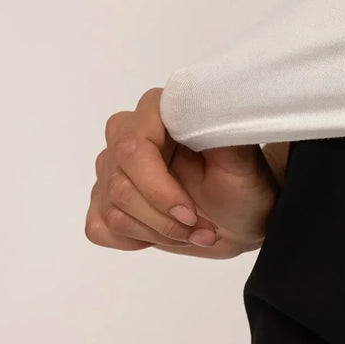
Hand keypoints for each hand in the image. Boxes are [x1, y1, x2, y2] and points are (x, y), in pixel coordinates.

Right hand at [85, 87, 279, 259]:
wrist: (239, 215)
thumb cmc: (243, 182)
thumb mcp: (243, 157)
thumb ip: (222, 128)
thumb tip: (207, 103)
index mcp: (159, 111)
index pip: (134, 146)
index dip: (158, 187)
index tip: (191, 213)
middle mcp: (127, 133)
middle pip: (120, 184)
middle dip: (164, 217)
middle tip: (205, 229)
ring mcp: (111, 168)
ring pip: (113, 211)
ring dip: (161, 232)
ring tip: (199, 231)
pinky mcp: (103, 201)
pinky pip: (101, 227)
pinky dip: (140, 239)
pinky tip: (169, 233)